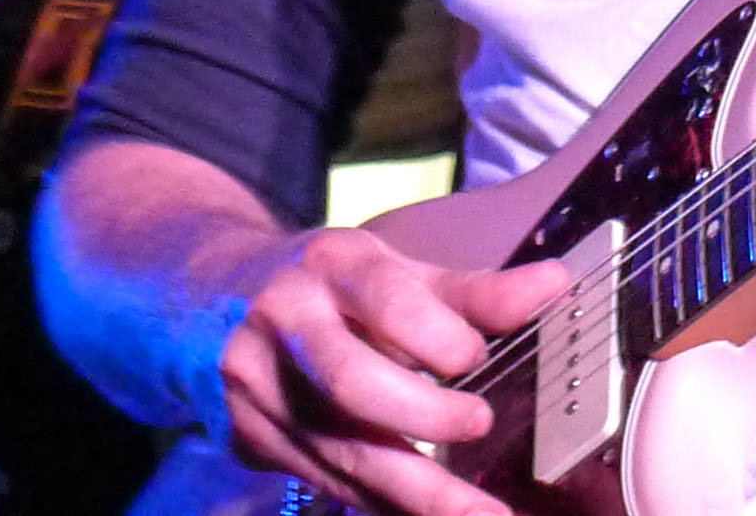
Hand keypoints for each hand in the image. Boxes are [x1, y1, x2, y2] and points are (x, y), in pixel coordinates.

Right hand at [211, 227, 566, 515]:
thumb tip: (555, 285)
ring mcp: (257, 387)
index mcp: (328, 265)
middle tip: (479, 423)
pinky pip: (325, 479)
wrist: (200, 297)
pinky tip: (429, 513)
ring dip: (416, 490)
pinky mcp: (250, 438)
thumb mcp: (389, 267)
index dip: (438, 335)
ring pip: (338, 449)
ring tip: (480, 513)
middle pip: (351, 381)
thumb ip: (472, 290)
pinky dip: (382, 501)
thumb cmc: (320, 282)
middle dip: (423, 414)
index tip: (476, 355)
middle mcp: (284, 324)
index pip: (387, 299)